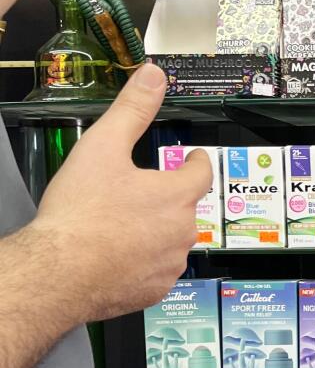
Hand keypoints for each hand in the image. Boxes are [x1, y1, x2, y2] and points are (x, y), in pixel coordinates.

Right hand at [34, 63, 212, 321]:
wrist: (58, 273)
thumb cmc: (80, 215)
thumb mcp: (103, 146)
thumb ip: (132, 109)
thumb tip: (153, 77)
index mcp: (177, 195)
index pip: (202, 172)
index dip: (196, 162)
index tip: (193, 159)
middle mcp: (183, 231)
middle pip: (185, 207)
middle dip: (166, 199)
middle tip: (135, 195)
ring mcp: (170, 264)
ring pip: (171, 240)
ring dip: (155, 231)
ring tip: (121, 226)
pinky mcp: (155, 290)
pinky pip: (157, 270)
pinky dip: (143, 262)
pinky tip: (118, 254)